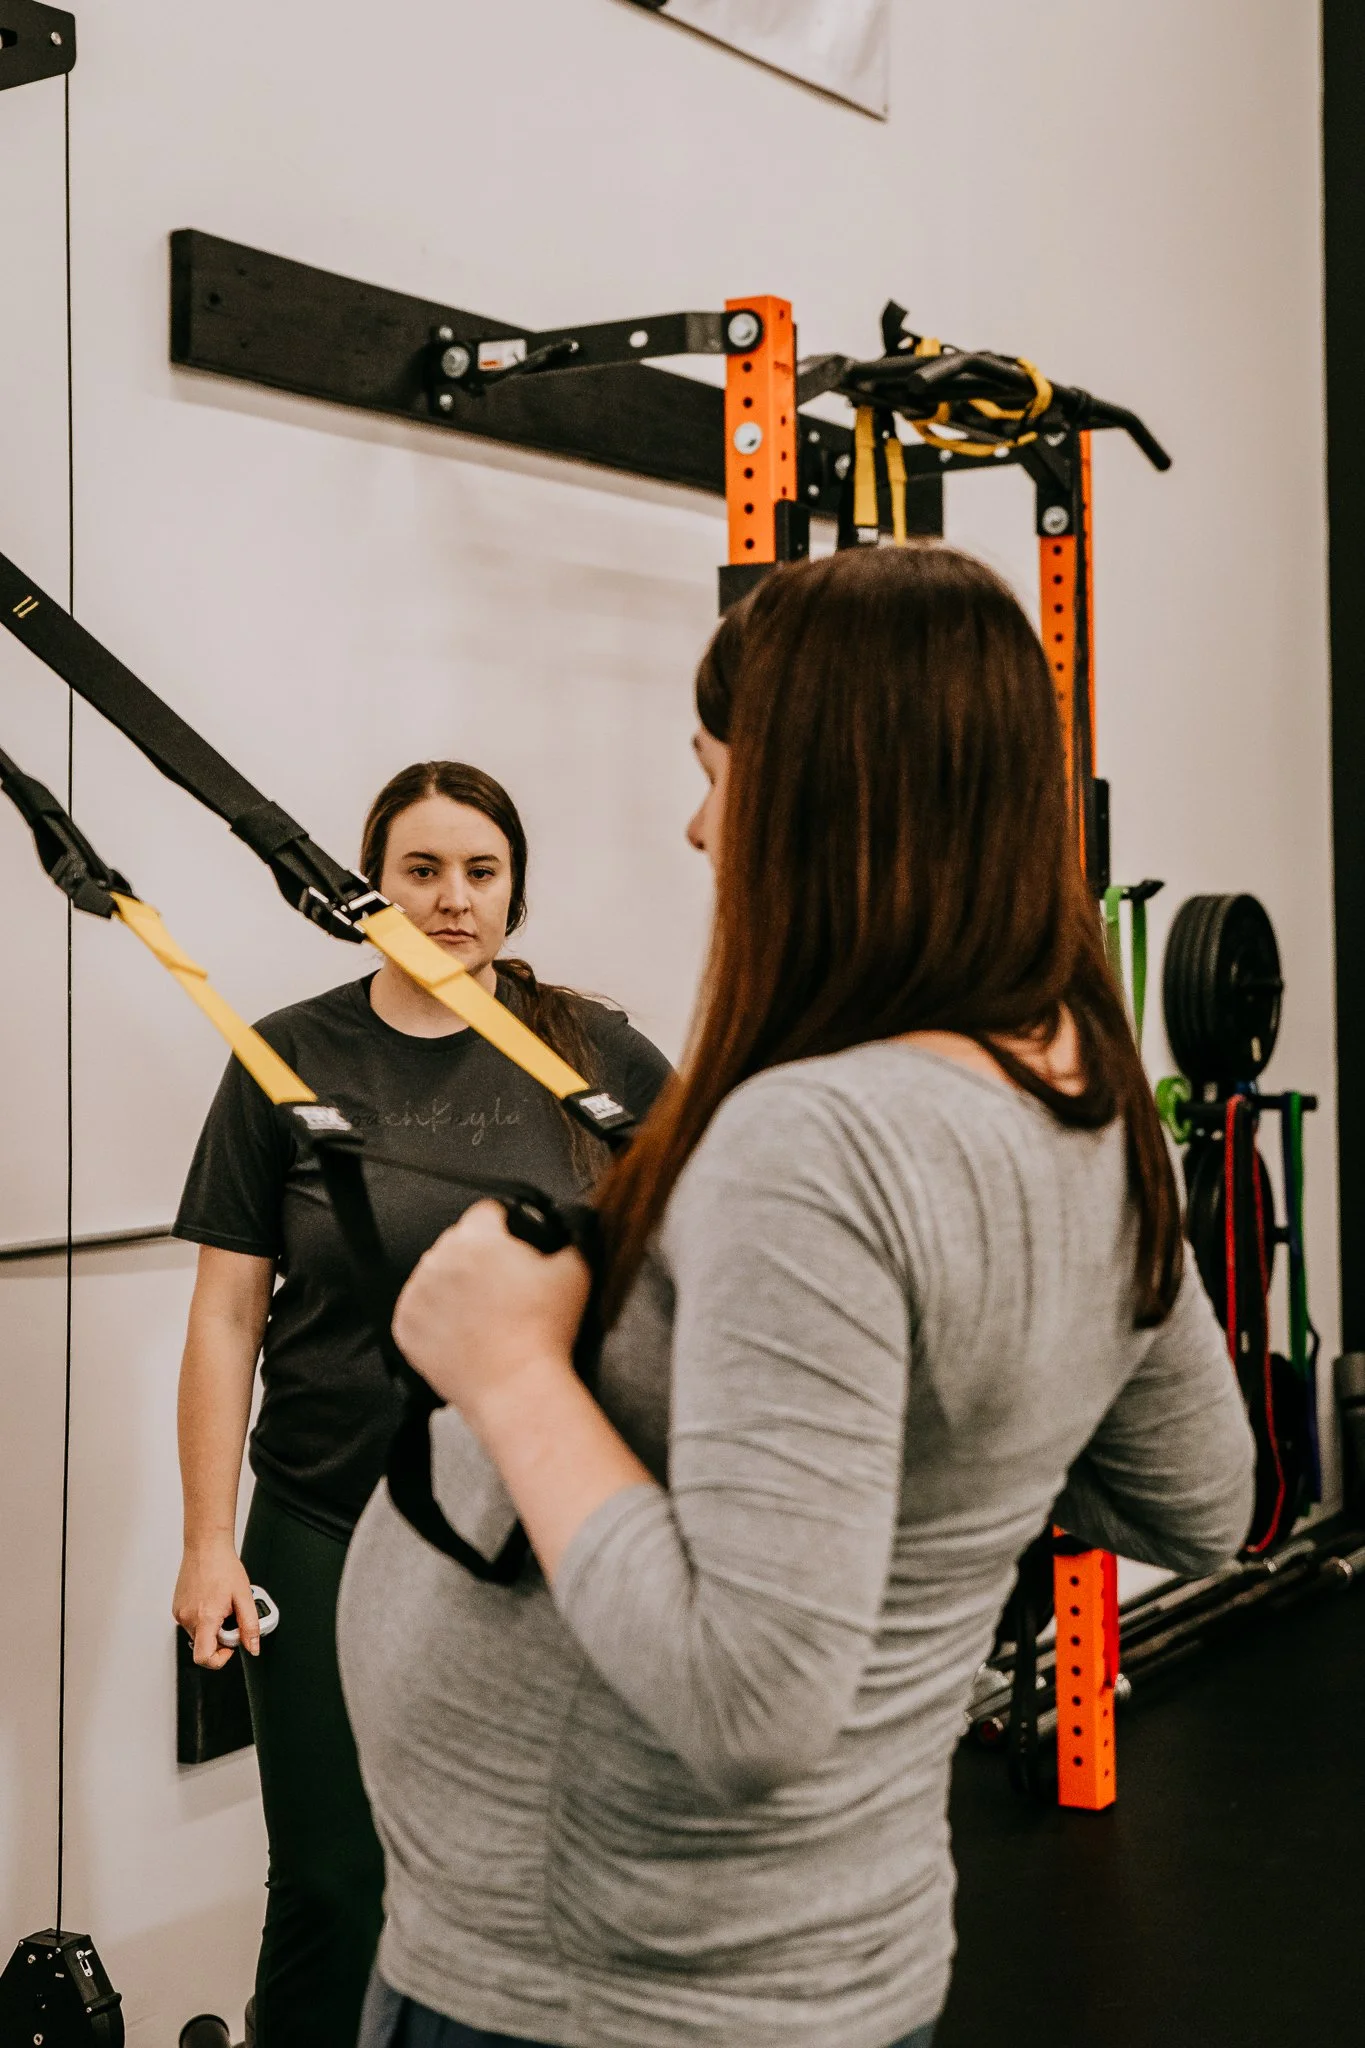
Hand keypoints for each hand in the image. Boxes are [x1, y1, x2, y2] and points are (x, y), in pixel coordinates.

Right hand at [173, 1537, 258, 1669]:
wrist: (206, 1546)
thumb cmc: (223, 1566)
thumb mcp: (244, 1596)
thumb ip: (250, 1625)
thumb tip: (253, 1647)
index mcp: (205, 1618)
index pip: (204, 1658)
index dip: (220, 1659)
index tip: (231, 1645)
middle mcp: (188, 1618)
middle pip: (204, 1645)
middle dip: (221, 1636)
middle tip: (231, 1614)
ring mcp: (180, 1613)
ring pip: (199, 1634)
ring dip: (212, 1626)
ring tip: (221, 1604)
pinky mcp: (177, 1608)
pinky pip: (192, 1623)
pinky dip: (203, 1618)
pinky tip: (211, 1600)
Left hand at [392, 1200, 590, 1427]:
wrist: (517, 1388)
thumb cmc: (543, 1335)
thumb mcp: (575, 1272)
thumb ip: (567, 1239)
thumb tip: (562, 1231)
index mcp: (478, 1240)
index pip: (486, 1211)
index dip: (505, 1226)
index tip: (511, 1244)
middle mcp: (440, 1261)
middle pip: (458, 1241)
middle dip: (478, 1257)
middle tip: (503, 1287)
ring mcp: (417, 1294)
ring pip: (435, 1273)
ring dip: (454, 1285)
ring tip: (483, 1313)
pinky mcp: (405, 1326)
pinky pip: (418, 1307)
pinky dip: (435, 1316)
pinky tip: (463, 1330)